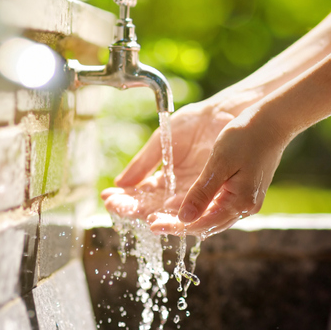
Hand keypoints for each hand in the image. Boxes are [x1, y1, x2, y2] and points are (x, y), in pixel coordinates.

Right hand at [101, 101, 234, 220]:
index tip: (108, 198)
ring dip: (154, 215)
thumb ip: (143, 164)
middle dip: (132, 208)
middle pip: (151, 207)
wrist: (223, 114)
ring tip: (140, 214)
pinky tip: (165, 212)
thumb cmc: (193, 124)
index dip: (123, 198)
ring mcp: (194, 194)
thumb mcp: (162, 142)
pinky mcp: (212, 193)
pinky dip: (180, 213)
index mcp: (163, 179)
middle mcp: (177, 192)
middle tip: (116, 207)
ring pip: (171, 212)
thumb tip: (119, 184)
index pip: (139, 195)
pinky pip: (195, 208)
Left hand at [149, 106, 288, 236]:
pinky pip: (216, 206)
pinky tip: (181, 203)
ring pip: (209, 217)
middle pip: (204, 225)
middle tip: (151, 221)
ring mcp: (244, 200)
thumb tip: (183, 218)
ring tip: (160, 214)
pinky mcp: (242, 191)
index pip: (201, 224)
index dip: (175, 226)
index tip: (152, 224)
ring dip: (185, 217)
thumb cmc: (246, 136)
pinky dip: (197, 207)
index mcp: (239, 203)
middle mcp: (244, 207)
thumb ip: (201, 192)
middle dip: (176, 224)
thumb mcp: (219, 163)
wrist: (272, 121)